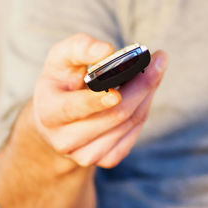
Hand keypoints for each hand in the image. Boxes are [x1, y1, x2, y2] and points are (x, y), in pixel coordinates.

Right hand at [33, 33, 167, 167]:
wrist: (58, 118)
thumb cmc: (62, 80)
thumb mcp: (62, 58)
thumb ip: (81, 48)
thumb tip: (107, 50)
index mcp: (49, 112)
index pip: (75, 108)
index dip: (98, 101)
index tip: (118, 90)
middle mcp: (64, 139)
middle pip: (114, 115)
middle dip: (140, 87)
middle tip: (158, 63)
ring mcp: (85, 155)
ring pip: (129, 123)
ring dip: (146, 95)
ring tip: (153, 73)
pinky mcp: (105, 160)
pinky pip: (134, 134)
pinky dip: (144, 109)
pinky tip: (144, 94)